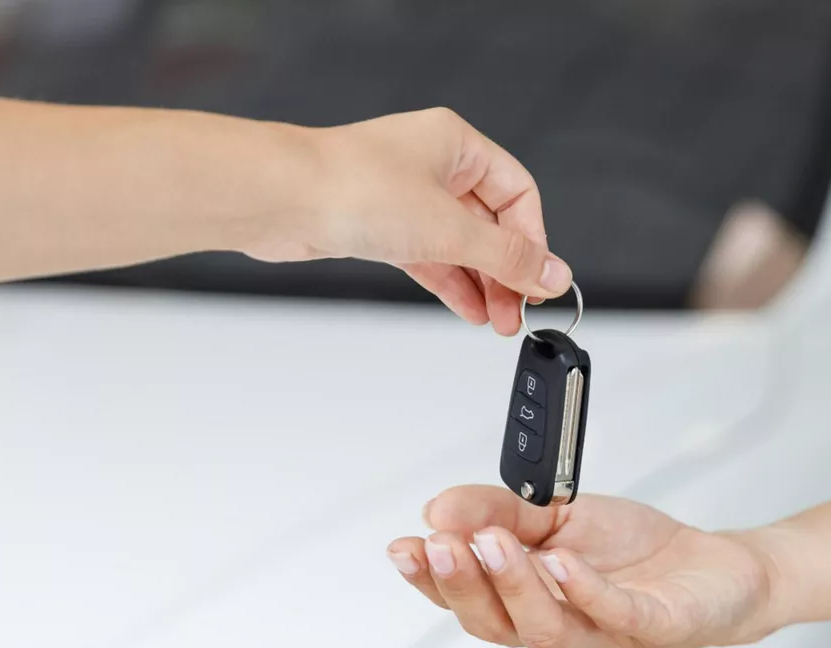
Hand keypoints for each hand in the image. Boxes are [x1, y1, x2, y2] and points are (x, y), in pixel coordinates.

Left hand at [241, 108, 571, 335]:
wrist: (278, 200)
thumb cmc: (351, 187)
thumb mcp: (448, 228)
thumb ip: (506, 256)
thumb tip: (552, 274)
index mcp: (455, 143)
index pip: (518, 193)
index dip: (533, 241)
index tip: (539, 282)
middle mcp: (432, 164)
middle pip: (490, 223)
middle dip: (506, 271)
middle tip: (518, 311)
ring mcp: (404, 195)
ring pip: (459, 244)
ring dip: (481, 283)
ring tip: (496, 320)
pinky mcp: (379, 225)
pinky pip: (429, 256)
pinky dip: (450, 282)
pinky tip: (468, 309)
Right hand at [386, 486, 776, 647]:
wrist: (717, 569)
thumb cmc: (635, 552)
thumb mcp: (559, 512)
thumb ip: (500, 510)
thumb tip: (441, 507)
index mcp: (530, 599)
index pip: (468, 600)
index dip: (430, 580)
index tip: (404, 548)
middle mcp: (561, 624)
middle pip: (497, 624)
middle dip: (462, 584)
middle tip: (441, 545)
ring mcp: (606, 631)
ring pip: (546, 629)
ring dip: (513, 585)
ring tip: (492, 543)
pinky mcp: (655, 625)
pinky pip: (616, 615)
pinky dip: (585, 590)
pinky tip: (561, 561)